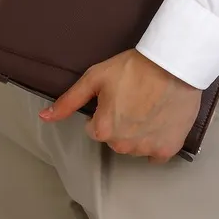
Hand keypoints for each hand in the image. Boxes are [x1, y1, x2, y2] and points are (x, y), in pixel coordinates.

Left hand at [40, 49, 201, 162]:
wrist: (174, 64)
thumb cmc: (134, 67)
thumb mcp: (96, 77)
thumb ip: (69, 101)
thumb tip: (44, 117)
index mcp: (104, 129)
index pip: (95, 130)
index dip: (105, 112)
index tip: (118, 97)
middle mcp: (124, 144)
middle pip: (115, 139)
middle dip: (121, 124)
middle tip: (134, 100)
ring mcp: (147, 149)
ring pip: (135, 147)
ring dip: (139, 133)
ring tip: (150, 107)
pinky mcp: (169, 148)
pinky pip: (156, 154)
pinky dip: (157, 142)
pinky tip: (160, 122)